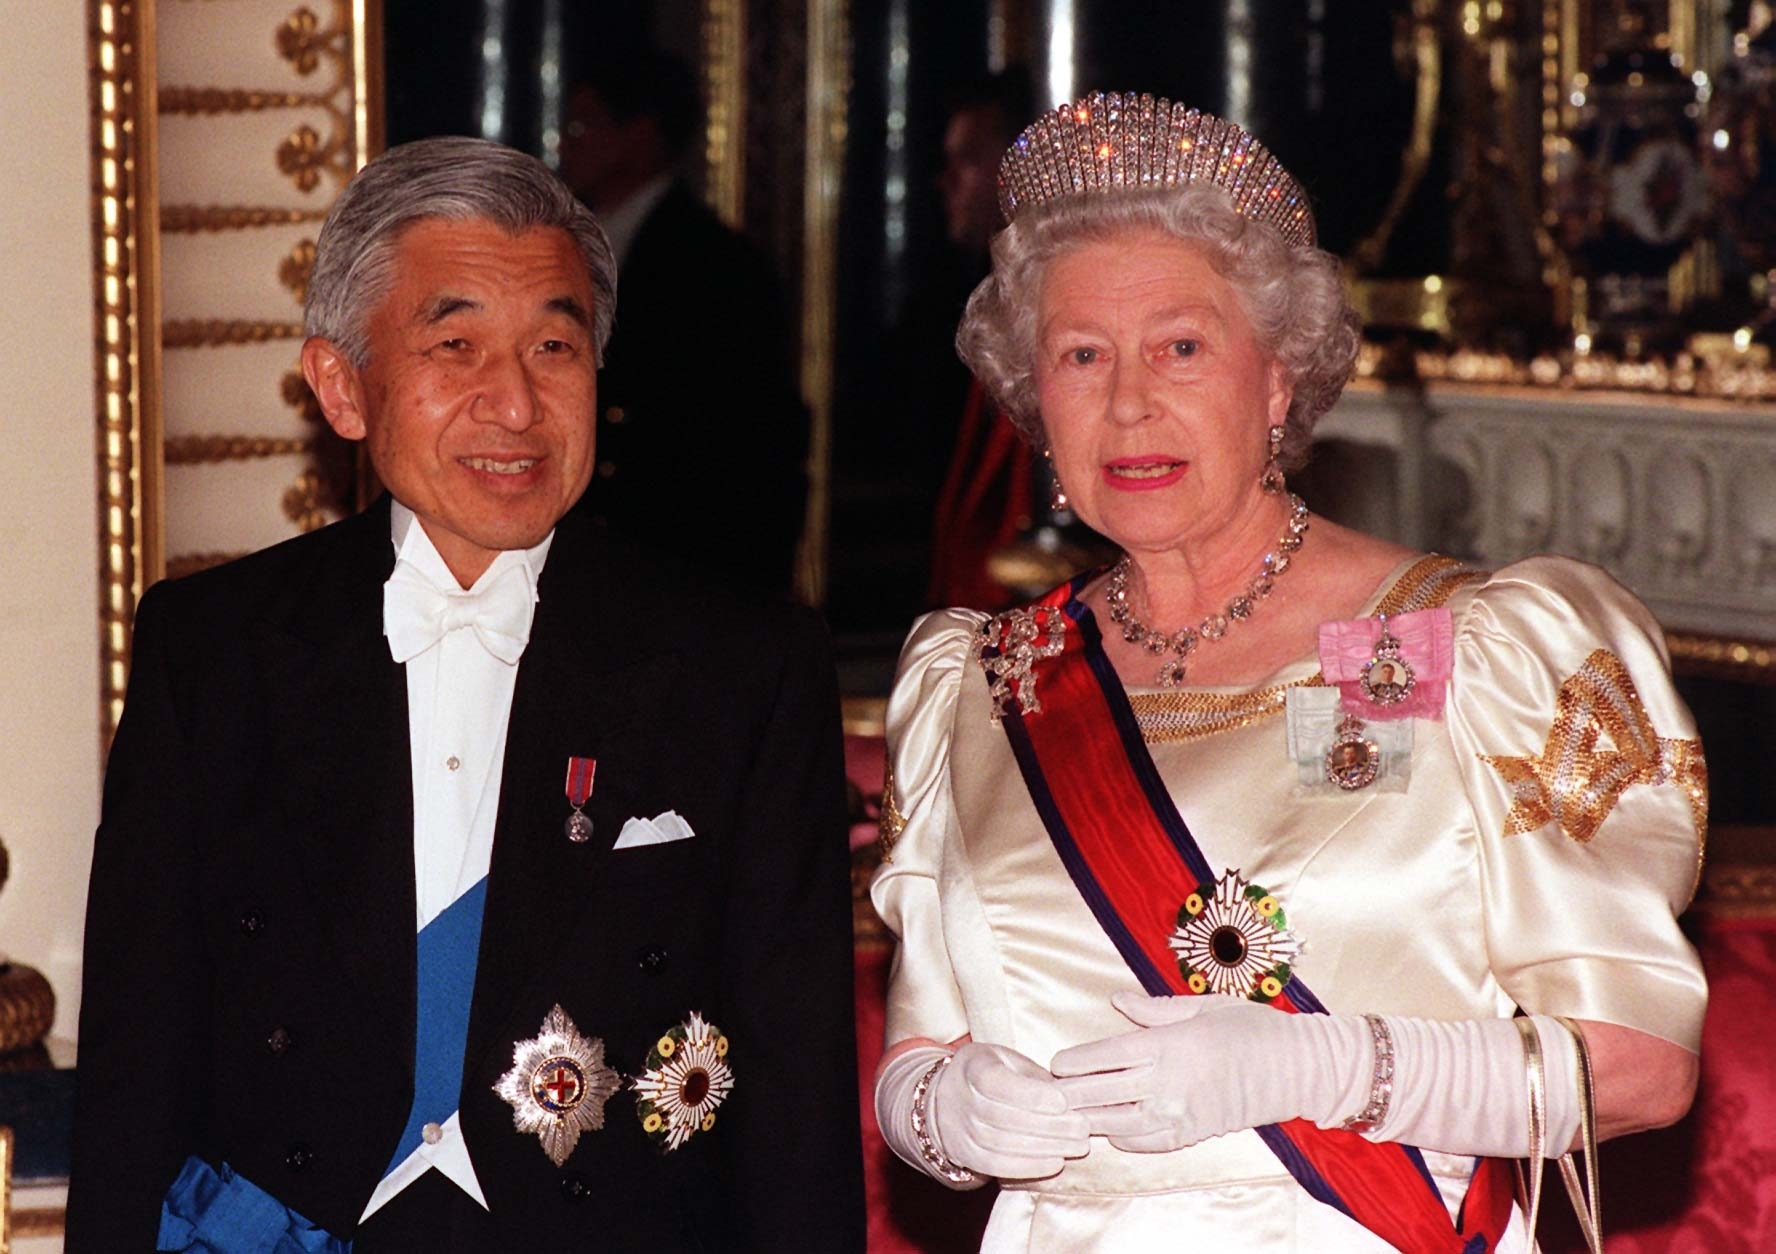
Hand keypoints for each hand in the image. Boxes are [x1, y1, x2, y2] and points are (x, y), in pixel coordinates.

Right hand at [926, 1042, 1091, 1178]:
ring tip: (1077, 1146)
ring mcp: (958, 1130)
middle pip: (1002, 1116)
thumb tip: (1071, 1096)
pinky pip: (996, 1166)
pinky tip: (1056, 1163)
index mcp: (972, 1066)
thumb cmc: (992, 1074)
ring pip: (1001, 1144)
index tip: (1064, 1101)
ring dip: (1044, 1148)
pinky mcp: (965, 1155)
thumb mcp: (1010, 1061)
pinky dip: (1029, 1167)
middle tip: (1082, 1128)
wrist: (949, 1099)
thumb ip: (1036, 1076)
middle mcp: (958, 1098)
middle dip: (1048, 1125)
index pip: (996, 1082)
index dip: (1030, 1094)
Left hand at [1050, 992, 1341, 1152]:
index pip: (1107, 1055)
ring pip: (1119, 1123)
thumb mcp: (1202, 1006)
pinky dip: (1123, 1138)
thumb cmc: (1251, 1027)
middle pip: (1104, 1092)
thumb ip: (1155, 1009)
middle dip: (1070, 1093)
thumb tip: (1116, 1001)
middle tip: (1045, 1093)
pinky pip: (1147, 1142)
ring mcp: (1180, 1112)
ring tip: (1067, 1114)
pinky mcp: (1193, 1134)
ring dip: (1090, 1120)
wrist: (1297, 1068)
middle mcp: (1169, 1081)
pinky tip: (1110, 1131)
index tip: (1055, 1064)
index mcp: (1169, 1044)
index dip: (1076, 1061)